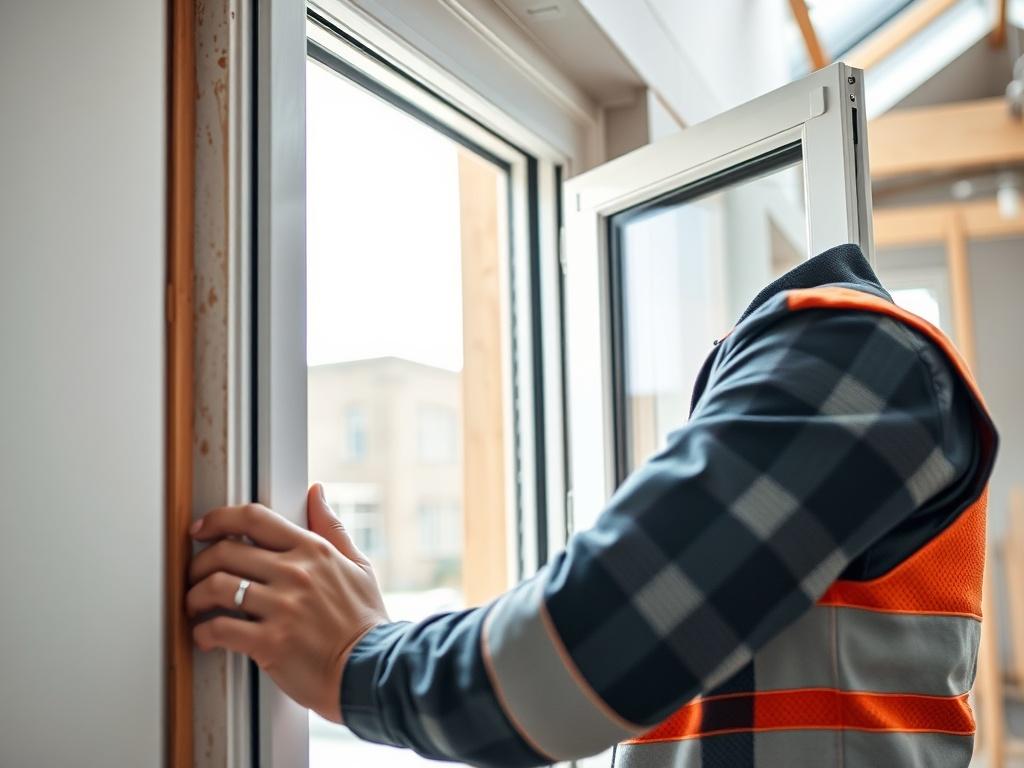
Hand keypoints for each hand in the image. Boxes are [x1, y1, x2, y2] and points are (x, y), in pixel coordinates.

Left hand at [186, 484, 388, 722]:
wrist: (372, 671)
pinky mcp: (270, 642)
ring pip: (215, 587)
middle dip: (199, 563)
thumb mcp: (357, 565)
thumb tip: (317, 492)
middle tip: (195, 576)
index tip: (202, 529)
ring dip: (195, 597)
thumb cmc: (365, 623)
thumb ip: (332, 527)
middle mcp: (295, 573)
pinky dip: (202, 632)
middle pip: (225, 551)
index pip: (254, 518)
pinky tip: (205, 637)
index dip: (218, 519)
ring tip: (195, 607)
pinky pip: (219, 628)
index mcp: (313, 550)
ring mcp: (282, 607)